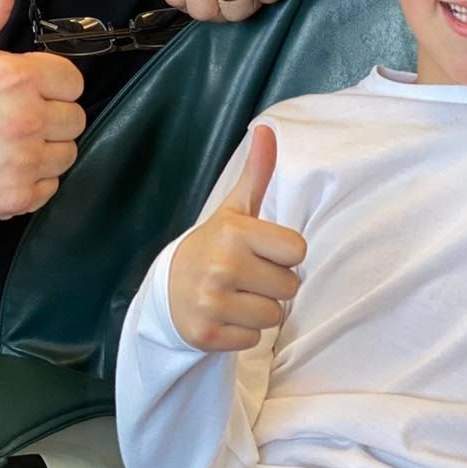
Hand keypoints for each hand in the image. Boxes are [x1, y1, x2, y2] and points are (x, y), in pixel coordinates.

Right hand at [0, 0, 86, 218]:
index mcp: (18, 78)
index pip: (73, 81)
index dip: (53, 84)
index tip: (29, 88)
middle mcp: (26, 119)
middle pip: (75, 118)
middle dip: (53, 115)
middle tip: (19, 116)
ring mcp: (23, 161)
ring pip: (69, 153)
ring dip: (48, 149)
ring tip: (14, 141)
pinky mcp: (18, 196)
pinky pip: (53, 186)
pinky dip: (36, 181)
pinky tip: (9, 167)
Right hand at [169, 126, 305, 350]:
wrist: (169, 288)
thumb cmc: (215, 245)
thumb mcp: (235, 209)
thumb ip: (257, 172)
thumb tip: (266, 127)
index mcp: (235, 232)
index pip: (297, 251)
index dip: (283, 253)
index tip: (262, 251)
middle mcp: (223, 265)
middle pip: (290, 287)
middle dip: (273, 284)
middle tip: (248, 276)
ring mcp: (212, 302)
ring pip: (274, 317)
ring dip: (260, 310)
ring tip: (237, 296)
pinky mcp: (207, 335)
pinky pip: (254, 340)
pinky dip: (243, 332)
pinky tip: (225, 315)